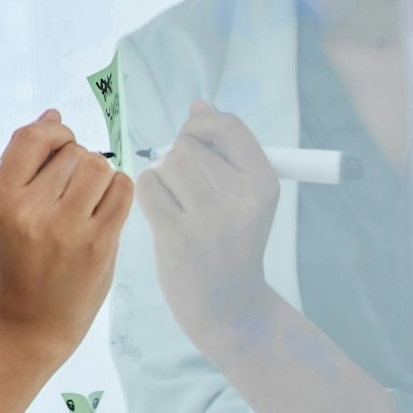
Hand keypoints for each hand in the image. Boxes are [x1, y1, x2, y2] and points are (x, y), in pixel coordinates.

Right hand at [0, 110, 133, 358]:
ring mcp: (67, 228)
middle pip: (72, 152)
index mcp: (1, 198)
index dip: (53, 131)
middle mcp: (32, 211)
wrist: (35, 318)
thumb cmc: (25, 256)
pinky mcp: (99, 243)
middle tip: (70, 188)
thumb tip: (53, 116)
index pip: (32, 138)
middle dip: (77, 160)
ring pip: (99, 166)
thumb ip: (29, 164)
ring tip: (88, 199)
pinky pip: (122, 188)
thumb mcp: (9, 209)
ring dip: (99, 175)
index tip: (60, 141)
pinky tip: (104, 208)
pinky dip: (118, 190)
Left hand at [135, 101, 279, 346]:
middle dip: (178, 158)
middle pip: (188, 146)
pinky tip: (164, 216)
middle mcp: (242, 198)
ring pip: (165, 164)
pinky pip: (148, 188)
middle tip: (187, 188)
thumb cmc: (230, 243)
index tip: (197, 142)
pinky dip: (149, 196)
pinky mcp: (178, 236)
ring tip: (179, 205)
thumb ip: (222, 151)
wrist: (228, 307)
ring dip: (162, 178)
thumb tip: (199, 104)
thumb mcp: (242, 197)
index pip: (227, 126)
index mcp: (264, 183)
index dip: (202, 125)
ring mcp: (210, 218)